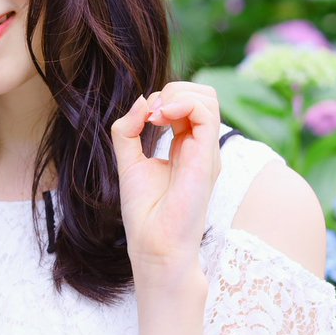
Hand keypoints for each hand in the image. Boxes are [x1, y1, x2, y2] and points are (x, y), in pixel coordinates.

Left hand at [110, 82, 221, 285]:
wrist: (155, 244)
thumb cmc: (145, 212)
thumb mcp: (128, 161)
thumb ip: (128, 130)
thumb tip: (142, 100)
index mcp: (185, 145)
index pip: (187, 102)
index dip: (161, 99)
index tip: (141, 118)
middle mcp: (200, 145)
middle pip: (201, 94)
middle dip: (171, 90)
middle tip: (150, 114)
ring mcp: (207, 150)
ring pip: (207, 97)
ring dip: (175, 94)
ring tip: (155, 116)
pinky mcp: (207, 156)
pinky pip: (206, 111)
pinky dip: (181, 103)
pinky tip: (160, 117)